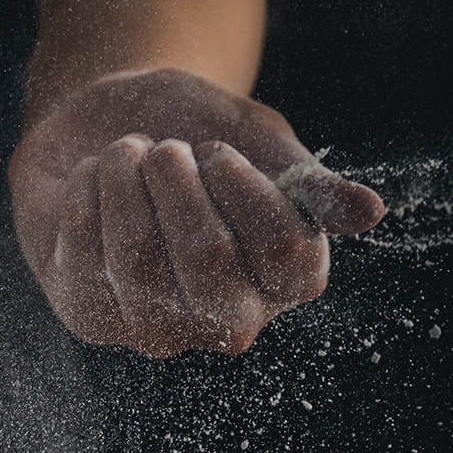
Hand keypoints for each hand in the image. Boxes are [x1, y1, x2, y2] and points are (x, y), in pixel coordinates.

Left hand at [8, 68, 383, 355]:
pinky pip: (82, 252)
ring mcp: (156, 329)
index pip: (287, 250)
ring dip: (125, 178)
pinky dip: (85, 192)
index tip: (215, 150)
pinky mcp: (91, 320)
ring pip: (137, 252)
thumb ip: (306, 180)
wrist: (102, 124)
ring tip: (126, 154)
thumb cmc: (191, 130)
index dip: (246, 187)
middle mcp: (227, 320)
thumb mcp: (254, 137)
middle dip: (178, 181)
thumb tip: (370, 214)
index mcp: (285, 279)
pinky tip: (92, 179)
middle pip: (208, 256)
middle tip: (165, 149)